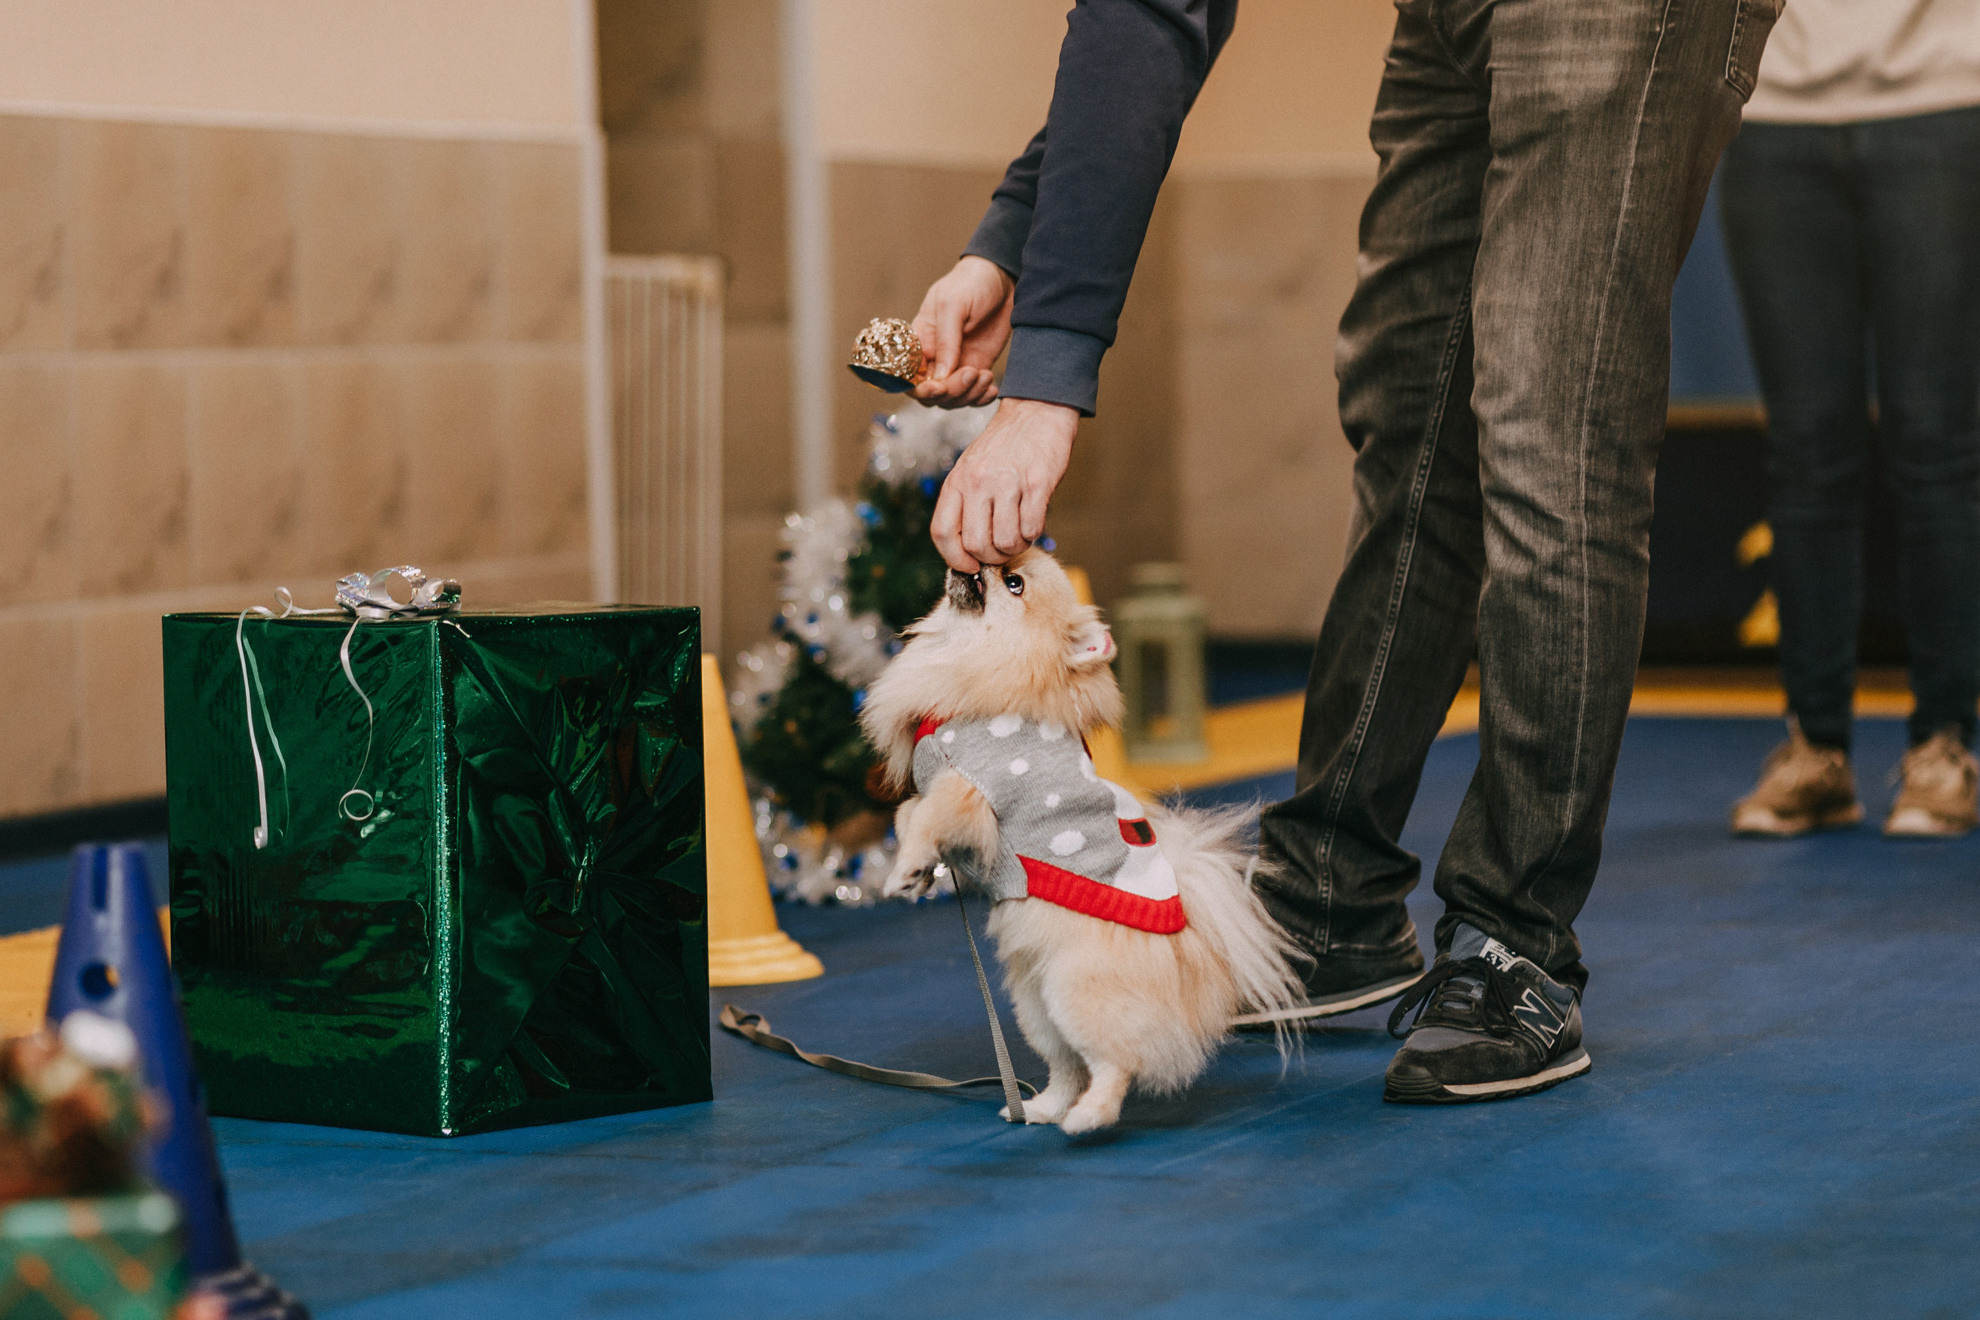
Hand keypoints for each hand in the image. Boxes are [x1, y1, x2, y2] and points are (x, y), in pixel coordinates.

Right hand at [912, 256, 1013, 407]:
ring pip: (952, 399)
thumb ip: (945, 340)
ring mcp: (956, 366)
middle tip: (971, 373)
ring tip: (985, 375)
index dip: (919, 389)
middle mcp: (934, 358)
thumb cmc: (971, 283)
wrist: (1003, 278)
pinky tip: (991, 388)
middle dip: (950, 393)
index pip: (908, 377)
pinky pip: (973, 396)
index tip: (938, 387)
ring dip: (969, 395)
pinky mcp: (977, 369)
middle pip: (931, 394)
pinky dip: (981, 399)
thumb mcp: (953, 305)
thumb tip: (940, 376)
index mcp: (919, 342)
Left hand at [931, 398, 1077, 571]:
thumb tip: (968, 550)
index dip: (955, 559)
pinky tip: (1032, 520)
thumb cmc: (1003, 447)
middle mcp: (978, 482)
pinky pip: (1032, 528)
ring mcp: (1007, 482)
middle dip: (991, 558)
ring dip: (1015, 547)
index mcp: (957, 481)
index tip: (969, 566)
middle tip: (1001, 550)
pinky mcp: (1037, 483)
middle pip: (975, 545)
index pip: (942, 533)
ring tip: (1019, 534)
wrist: (1035, 412)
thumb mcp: (970, 469)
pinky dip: (1033, 534)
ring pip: (1005, 541)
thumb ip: (965, 504)